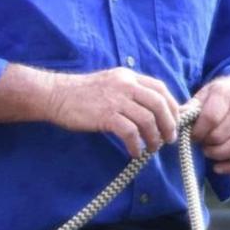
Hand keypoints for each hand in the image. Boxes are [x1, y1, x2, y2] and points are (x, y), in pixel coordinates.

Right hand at [47, 68, 180, 156]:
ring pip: (148, 120)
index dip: (172, 106)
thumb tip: (153, 111)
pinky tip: (134, 152)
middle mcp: (126, 85)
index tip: (174, 122)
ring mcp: (116, 100)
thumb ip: (130, 92)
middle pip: (159, 104)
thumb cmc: (82, 93)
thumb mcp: (111, 83)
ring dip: (154, 138)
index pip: (160, 89)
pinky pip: (130, 132)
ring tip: (152, 149)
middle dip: (169, 124)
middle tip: (168, 139)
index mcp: (128, 76)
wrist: (56, 95)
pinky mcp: (105, 115)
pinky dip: (136, 145)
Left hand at [185, 75, 229, 173]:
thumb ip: (190, 108)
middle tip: (200, 141)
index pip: (210, 118)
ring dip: (218, 154)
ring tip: (208, 151)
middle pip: (221, 134)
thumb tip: (176, 120)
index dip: (197, 131)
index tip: (191, 134)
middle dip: (206, 142)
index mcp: (226, 95)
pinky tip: (217, 166)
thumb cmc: (220, 97)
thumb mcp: (204, 95)